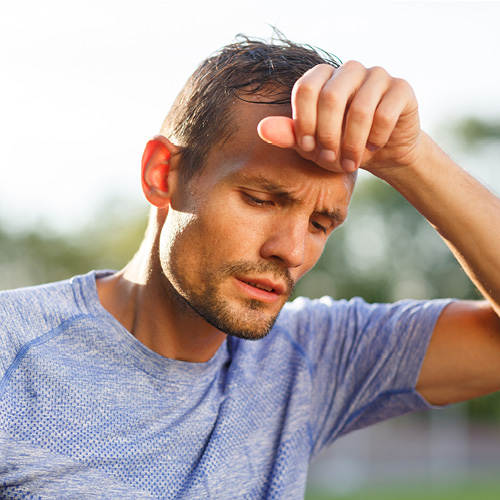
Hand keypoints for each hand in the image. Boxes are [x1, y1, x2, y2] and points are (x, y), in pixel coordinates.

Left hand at [257, 62, 421, 173]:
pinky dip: (376, 138)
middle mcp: (349, 69)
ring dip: (353, 144)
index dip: (305, 123)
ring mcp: (377, 75)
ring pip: (361, 108)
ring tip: (351, 161)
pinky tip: (374, 147)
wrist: (379, 153)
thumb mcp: (311, 145)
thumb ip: (289, 135)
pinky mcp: (401, 88)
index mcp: (323, 77)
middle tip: (331, 159)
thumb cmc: (340, 145)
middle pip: (331, 97)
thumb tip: (261, 128)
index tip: (310, 148)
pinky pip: (385, 114)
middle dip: (329, 136)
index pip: (305, 89)